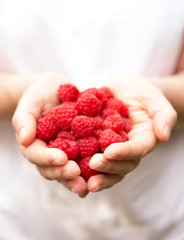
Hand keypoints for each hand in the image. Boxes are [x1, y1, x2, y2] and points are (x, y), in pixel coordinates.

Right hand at [12, 72, 87, 196]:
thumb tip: (24, 139)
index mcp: (35, 144)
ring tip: (90, 184)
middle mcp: (50, 152)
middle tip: (76, 174)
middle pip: (54, 169)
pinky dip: (94, 168)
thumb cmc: (40, 94)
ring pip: (70, 170)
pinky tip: (105, 171)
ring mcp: (67, 152)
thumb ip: (25, 119)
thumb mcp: (31, 101)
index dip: (48, 159)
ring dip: (79, 178)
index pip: (37, 155)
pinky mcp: (82, 148)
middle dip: (64, 173)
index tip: (61, 158)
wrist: (58, 89)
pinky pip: (87, 159)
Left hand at [87, 75, 176, 192]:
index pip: (136, 150)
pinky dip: (78, 164)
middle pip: (120, 165)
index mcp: (142, 141)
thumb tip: (164, 136)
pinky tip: (65, 167)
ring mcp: (110, 150)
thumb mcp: (154, 98)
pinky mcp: (95, 145)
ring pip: (104, 167)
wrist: (121, 89)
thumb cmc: (140, 92)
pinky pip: (87, 156)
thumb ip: (163, 115)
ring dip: (92, 174)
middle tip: (92, 166)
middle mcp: (126, 150)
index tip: (110, 152)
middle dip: (107, 167)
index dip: (124, 153)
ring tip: (78, 179)